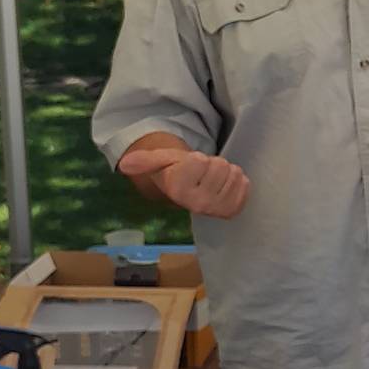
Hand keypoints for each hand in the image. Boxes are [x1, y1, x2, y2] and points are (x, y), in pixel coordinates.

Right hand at [118, 148, 249, 218]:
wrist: (189, 191)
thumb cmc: (176, 172)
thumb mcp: (160, 161)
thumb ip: (144, 161)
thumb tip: (123, 164)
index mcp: (179, 190)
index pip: (201, 160)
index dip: (196, 158)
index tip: (188, 167)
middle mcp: (198, 204)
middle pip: (220, 165)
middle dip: (212, 164)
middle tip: (202, 174)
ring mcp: (217, 209)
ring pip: (234, 173)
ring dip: (225, 172)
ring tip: (211, 179)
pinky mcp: (233, 210)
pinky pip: (245, 184)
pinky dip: (237, 181)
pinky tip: (224, 186)